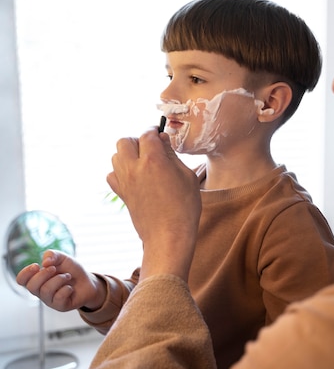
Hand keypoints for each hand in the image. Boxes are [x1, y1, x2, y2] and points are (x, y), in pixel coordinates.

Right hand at [15, 250, 104, 311]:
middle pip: (31, 286)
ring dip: (59, 279)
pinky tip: (70, 288)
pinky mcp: (60, 306)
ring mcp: (50, 300)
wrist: (88, 281)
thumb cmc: (71, 270)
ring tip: (68, 276)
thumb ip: (52, 255)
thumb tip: (44, 263)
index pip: (21, 280)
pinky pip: (58, 298)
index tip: (36, 265)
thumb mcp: (63, 258)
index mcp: (37, 279)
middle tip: (54, 269)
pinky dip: (66, 289)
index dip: (25, 273)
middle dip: (43, 275)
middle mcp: (40, 291)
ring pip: (46, 291)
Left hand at [106, 129, 200, 280]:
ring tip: (143, 163)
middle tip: (151, 148)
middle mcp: (134, 168)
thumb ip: (172, 155)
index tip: (160, 133)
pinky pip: (112, 174)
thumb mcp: (187, 176)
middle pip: (125, 141)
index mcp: (153, 160)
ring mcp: (125, 182)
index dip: (154, 131)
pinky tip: (135, 178)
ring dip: (128, 154)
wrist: (169, 236)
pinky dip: (121, 171)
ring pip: (116, 156)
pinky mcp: (121, 194)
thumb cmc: (184, 207)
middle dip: (138, 141)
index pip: (147, 134)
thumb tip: (163, 141)